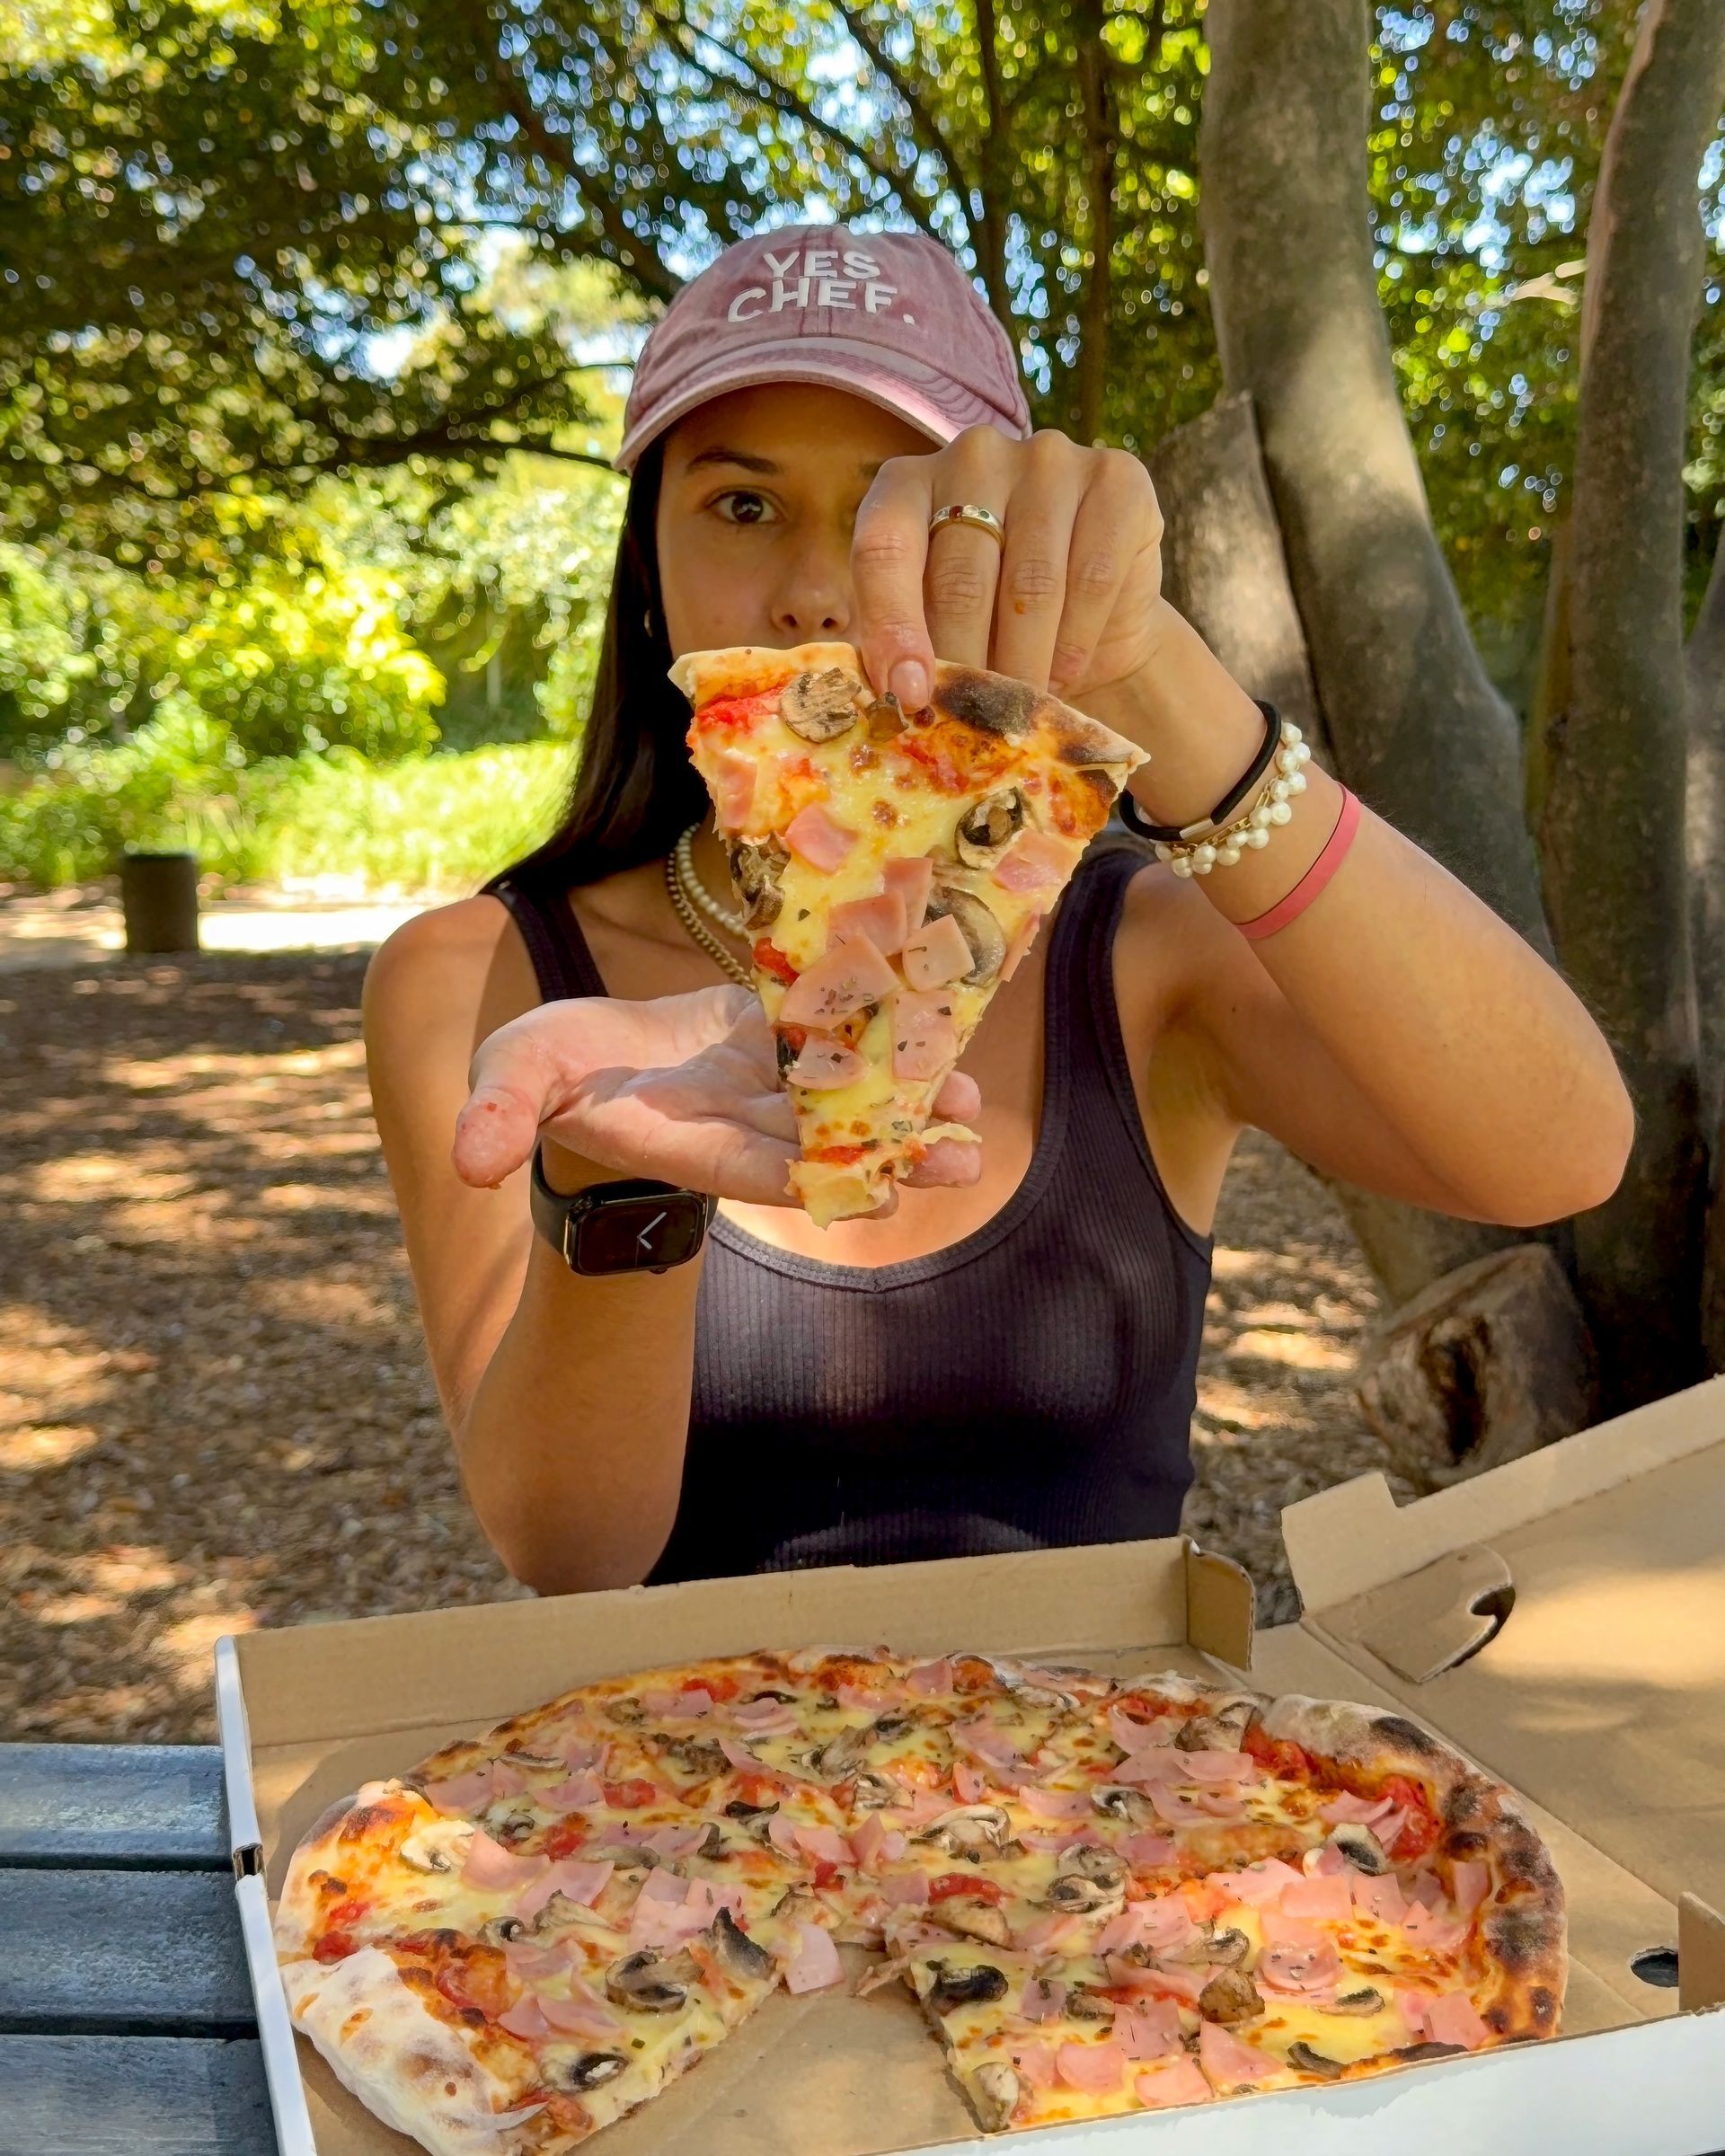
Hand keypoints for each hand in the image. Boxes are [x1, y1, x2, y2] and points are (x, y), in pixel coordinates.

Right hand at [452, 985, 983, 1210]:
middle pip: (822, 1147)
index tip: (871, 1188)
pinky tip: (946, 1041)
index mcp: (682, 1140)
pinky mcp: (780, 1042)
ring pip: (846, 1104)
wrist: (580, 1057)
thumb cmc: (542, 1075)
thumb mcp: (510, 1081)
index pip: (751, 1171)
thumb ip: (498, 1116)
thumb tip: (471, 1162)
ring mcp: (765, 1087)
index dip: (810, 1178)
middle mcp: (737, 1123)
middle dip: (890, 1153)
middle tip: (962, 1158)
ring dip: (908, 1111)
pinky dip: (890, 1048)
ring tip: (972, 1111)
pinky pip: (842, 1046)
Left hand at [849, 424, 1168, 709]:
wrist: (1093, 618)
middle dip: (966, 664)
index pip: (884, 547)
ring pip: (1029, 586)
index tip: (908, 693)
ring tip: (1020, 709)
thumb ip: (901, 647)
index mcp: (906, 484)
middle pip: (961, 576)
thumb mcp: (933, 628)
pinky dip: (1076, 641)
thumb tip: (894, 692)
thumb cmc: (992, 623)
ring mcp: (1049, 459)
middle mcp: (973, 455)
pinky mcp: (1117, 480)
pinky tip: (1065, 672)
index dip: (892, 625)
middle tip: (973, 723)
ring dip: (1024, 664)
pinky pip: (1092, 577)